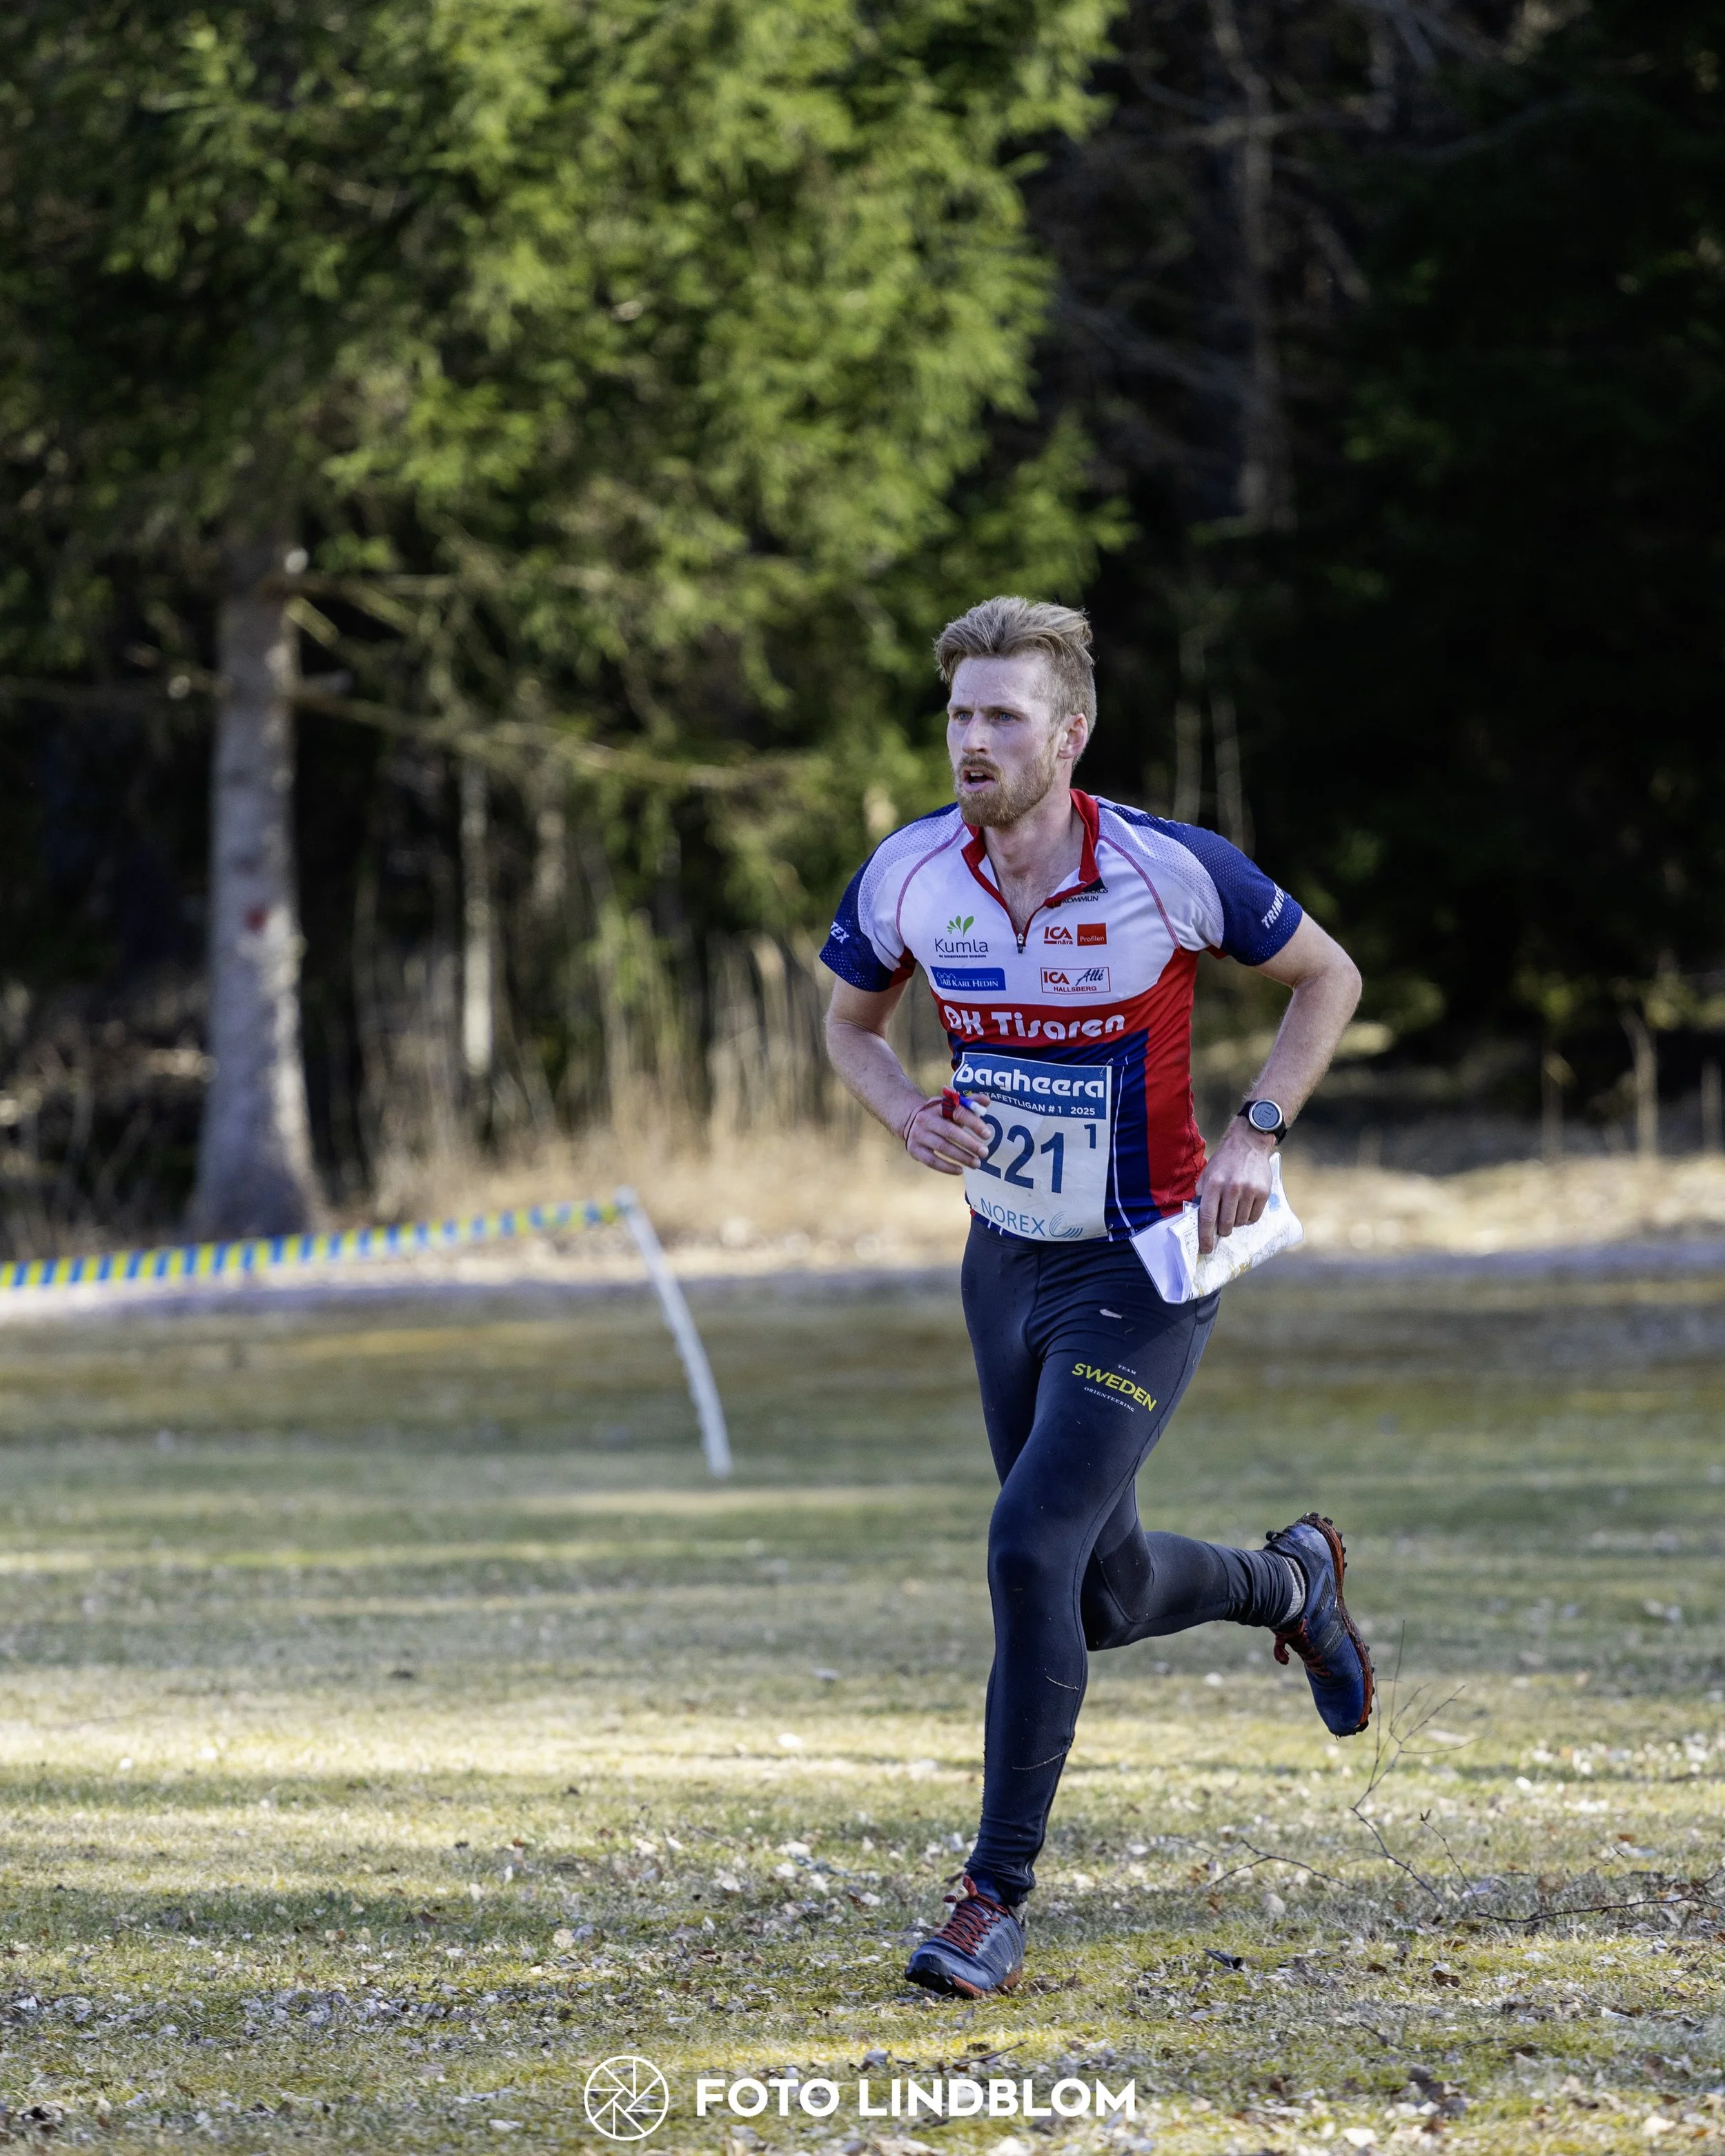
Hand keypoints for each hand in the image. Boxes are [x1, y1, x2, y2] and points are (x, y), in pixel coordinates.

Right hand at [904, 1096, 990, 1175]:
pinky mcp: (914, 1150)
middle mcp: (926, 1119)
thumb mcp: (950, 1106)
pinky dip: (947, 1167)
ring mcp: (919, 1135)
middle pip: (950, 1132)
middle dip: (970, 1144)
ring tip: (976, 1163)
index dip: (974, 1123)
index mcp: (938, 1106)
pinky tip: (960, 1170)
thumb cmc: (938, 1115)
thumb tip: (986, 1101)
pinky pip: (932, 1161)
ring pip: (943, 1147)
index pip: (958, 1112)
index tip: (987, 1135)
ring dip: (962, 1157)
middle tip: (984, 1153)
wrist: (910, 1121)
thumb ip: (969, 1104)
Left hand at [1194, 1121, 1275, 1252]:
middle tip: (1222, 1228)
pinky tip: (1245, 1207)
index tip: (1205, 1249)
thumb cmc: (1224, 1161)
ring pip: (1240, 1222)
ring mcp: (1249, 1190)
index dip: (1205, 1236)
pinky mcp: (1264, 1192)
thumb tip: (1197, 1220)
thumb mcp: (1207, 1174)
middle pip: (1225, 1224)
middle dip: (1222, 1231)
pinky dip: (1248, 1217)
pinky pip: (1254, 1217)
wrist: (1248, 1144)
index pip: (1207, 1217)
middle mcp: (1231, 1187)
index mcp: (1213, 1184)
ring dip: (1236, 1222)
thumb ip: (1201, 1195)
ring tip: (1234, 1209)